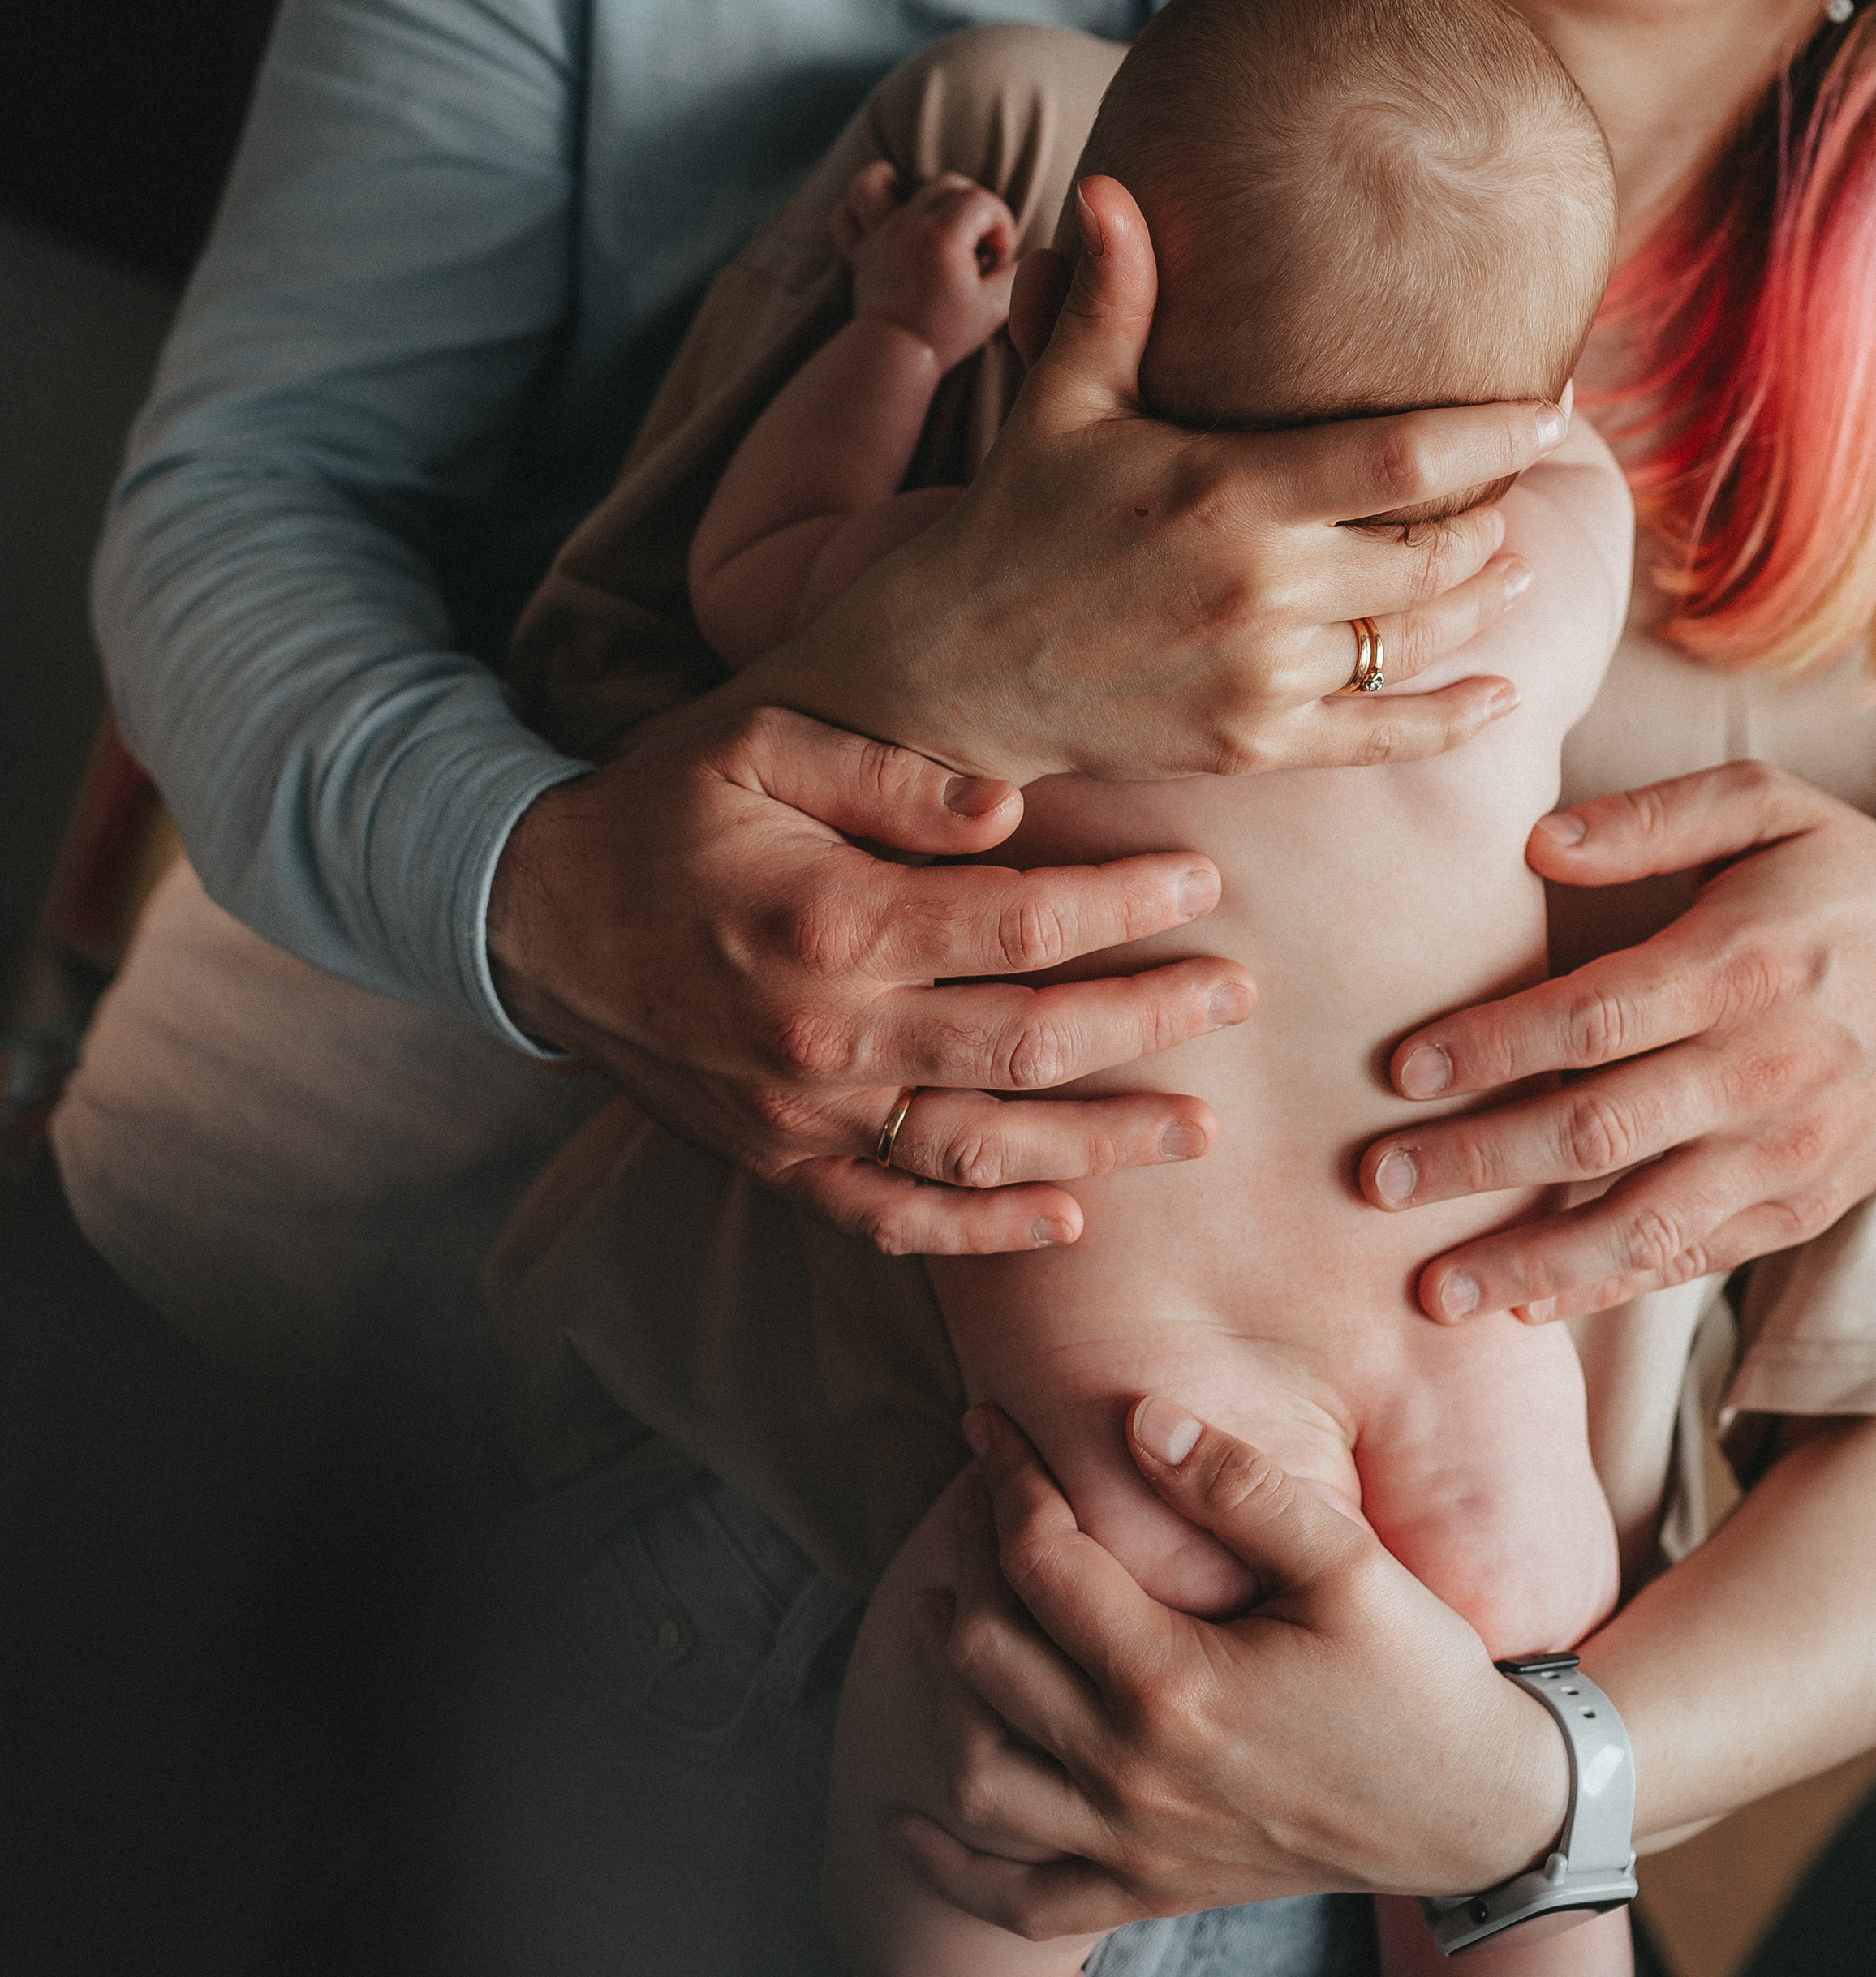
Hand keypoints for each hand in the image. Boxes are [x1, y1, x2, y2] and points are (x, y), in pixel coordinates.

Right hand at [489, 695, 1250, 1253]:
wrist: (535, 918)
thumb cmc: (663, 811)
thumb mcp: (760, 744)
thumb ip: (888, 773)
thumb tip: (1013, 809)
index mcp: (830, 918)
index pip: (1018, 922)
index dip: (1125, 905)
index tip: (1204, 884)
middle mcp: (825, 1034)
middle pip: (1026, 1042)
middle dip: (1149, 1022)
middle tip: (1238, 995)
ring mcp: (802, 1117)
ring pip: (982, 1150)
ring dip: (1101, 1144)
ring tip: (1198, 1130)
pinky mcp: (779, 1164)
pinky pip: (895, 1219)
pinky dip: (985, 1232)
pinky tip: (1069, 1220)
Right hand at [758, 174, 1564, 786]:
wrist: (946, 668)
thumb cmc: (1012, 520)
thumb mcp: (1060, 403)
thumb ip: (1110, 299)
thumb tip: (1110, 183)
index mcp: (1225, 490)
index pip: (1403, 455)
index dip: (1495, 433)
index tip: (1554, 411)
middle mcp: (1256, 588)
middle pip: (1434, 551)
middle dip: (1492, 521)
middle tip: (1517, 491)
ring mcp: (1257, 675)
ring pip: (1417, 639)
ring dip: (1481, 602)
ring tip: (1512, 567)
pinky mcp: (1250, 745)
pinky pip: (1384, 736)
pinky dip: (1454, 718)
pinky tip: (1502, 694)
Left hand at [833, 161, 1016, 366]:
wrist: (896, 355)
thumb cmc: (946, 332)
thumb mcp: (996, 307)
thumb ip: (1020, 276)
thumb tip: (1036, 260)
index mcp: (943, 235)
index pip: (981, 201)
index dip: (1001, 223)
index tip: (1000, 256)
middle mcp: (908, 225)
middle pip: (946, 184)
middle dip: (972, 206)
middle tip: (977, 244)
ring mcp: (880, 236)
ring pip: (875, 182)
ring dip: (899, 182)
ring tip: (922, 207)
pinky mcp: (861, 253)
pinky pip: (845, 217)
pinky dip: (857, 211)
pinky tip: (882, 219)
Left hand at [895, 1402, 1566, 1933]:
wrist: (1480, 1813)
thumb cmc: (1419, 1677)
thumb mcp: (1348, 1564)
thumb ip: (1241, 1487)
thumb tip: (1140, 1417)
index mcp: (1174, 1682)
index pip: (1039, 1558)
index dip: (1001, 1475)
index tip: (985, 1420)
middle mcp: (1134, 1771)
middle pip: (985, 1653)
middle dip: (966, 1556)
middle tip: (980, 1494)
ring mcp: (1136, 1842)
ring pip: (977, 1774)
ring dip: (943, 1693)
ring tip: (948, 1613)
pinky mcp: (1152, 1889)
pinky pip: (1020, 1900)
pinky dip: (951, 1865)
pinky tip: (913, 1817)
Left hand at [1362, 760, 1875, 1320]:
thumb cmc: (1847, 878)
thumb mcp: (1767, 804)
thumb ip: (1652, 818)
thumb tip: (1537, 842)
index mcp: (1737, 966)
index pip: (1590, 1020)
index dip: (1491, 1048)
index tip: (1400, 1069)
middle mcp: (1760, 1072)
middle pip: (1597, 1131)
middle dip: (1476, 1163)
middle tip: (1374, 1184)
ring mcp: (1783, 1154)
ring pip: (1639, 1223)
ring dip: (1528, 1260)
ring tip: (1432, 1289)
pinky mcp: (1799, 1207)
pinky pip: (1690, 1260)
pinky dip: (1606, 1287)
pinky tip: (1526, 1301)